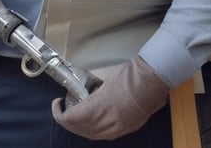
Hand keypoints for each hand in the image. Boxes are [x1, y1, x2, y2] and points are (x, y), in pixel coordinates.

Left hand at [51, 56, 169, 139]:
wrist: (153, 79)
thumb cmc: (131, 74)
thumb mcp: (105, 79)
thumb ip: (92, 92)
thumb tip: (84, 92)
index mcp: (98, 108)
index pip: (70, 119)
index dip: (59, 113)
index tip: (57, 104)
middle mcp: (106, 123)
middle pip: (79, 130)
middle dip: (69, 121)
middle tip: (65, 108)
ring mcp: (117, 128)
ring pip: (92, 135)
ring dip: (81, 126)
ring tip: (79, 114)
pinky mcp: (127, 129)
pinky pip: (105, 134)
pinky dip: (95, 129)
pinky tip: (95, 119)